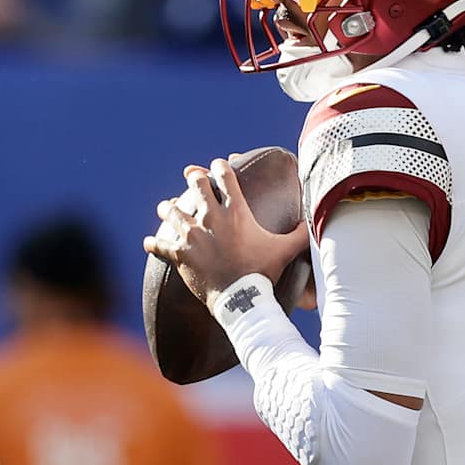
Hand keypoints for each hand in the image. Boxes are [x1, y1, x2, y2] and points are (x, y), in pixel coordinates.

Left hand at [144, 159, 308, 309]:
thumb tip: (315, 223)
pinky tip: (149, 242)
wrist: (241, 299)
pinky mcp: (180, 255)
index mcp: (235, 212)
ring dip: (168, 208)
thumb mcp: (285, 250)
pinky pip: (161, 245)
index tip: (217, 165)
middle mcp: (211, 219)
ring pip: (172, 212)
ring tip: (166, 206)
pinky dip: (154, 244)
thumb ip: (301, 234)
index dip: (219, 167)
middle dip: (193, 180)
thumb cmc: (263, 273)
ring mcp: (193, 236)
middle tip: (191, 177)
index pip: (225, 177)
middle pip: (196, 186)